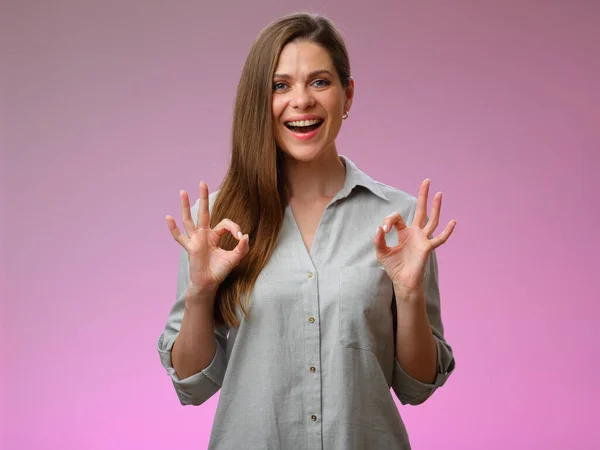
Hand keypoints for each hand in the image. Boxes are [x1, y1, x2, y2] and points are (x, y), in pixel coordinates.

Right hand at [166, 181, 249, 301]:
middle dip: (204, 198)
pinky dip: (173, 228)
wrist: (209, 283)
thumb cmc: (220, 270)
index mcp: (215, 235)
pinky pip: (180, 237)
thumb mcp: (235, 258)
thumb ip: (242, 248)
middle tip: (202, 182)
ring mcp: (195, 240)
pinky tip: (168, 217)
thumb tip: (246, 236)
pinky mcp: (190, 248)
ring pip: (189, 220)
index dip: (234, 228)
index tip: (240, 237)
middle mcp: (204, 235)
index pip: (224, 223)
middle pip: (204, 212)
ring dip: (185, 206)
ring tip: (183, 191)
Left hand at [374, 179, 455, 292]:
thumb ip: (378, 240)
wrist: (402, 281)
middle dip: (423, 196)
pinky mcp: (427, 248)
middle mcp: (415, 233)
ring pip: (432, 220)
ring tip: (439, 193)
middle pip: (420, 210)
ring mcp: (423, 239)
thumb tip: (380, 227)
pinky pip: (440, 239)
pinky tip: (453, 222)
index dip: (389, 220)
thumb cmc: (394, 266)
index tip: (383, 229)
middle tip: (426, 181)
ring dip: (436, 207)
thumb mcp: (381, 252)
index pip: (397, 218)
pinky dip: (447, 231)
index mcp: (404, 232)